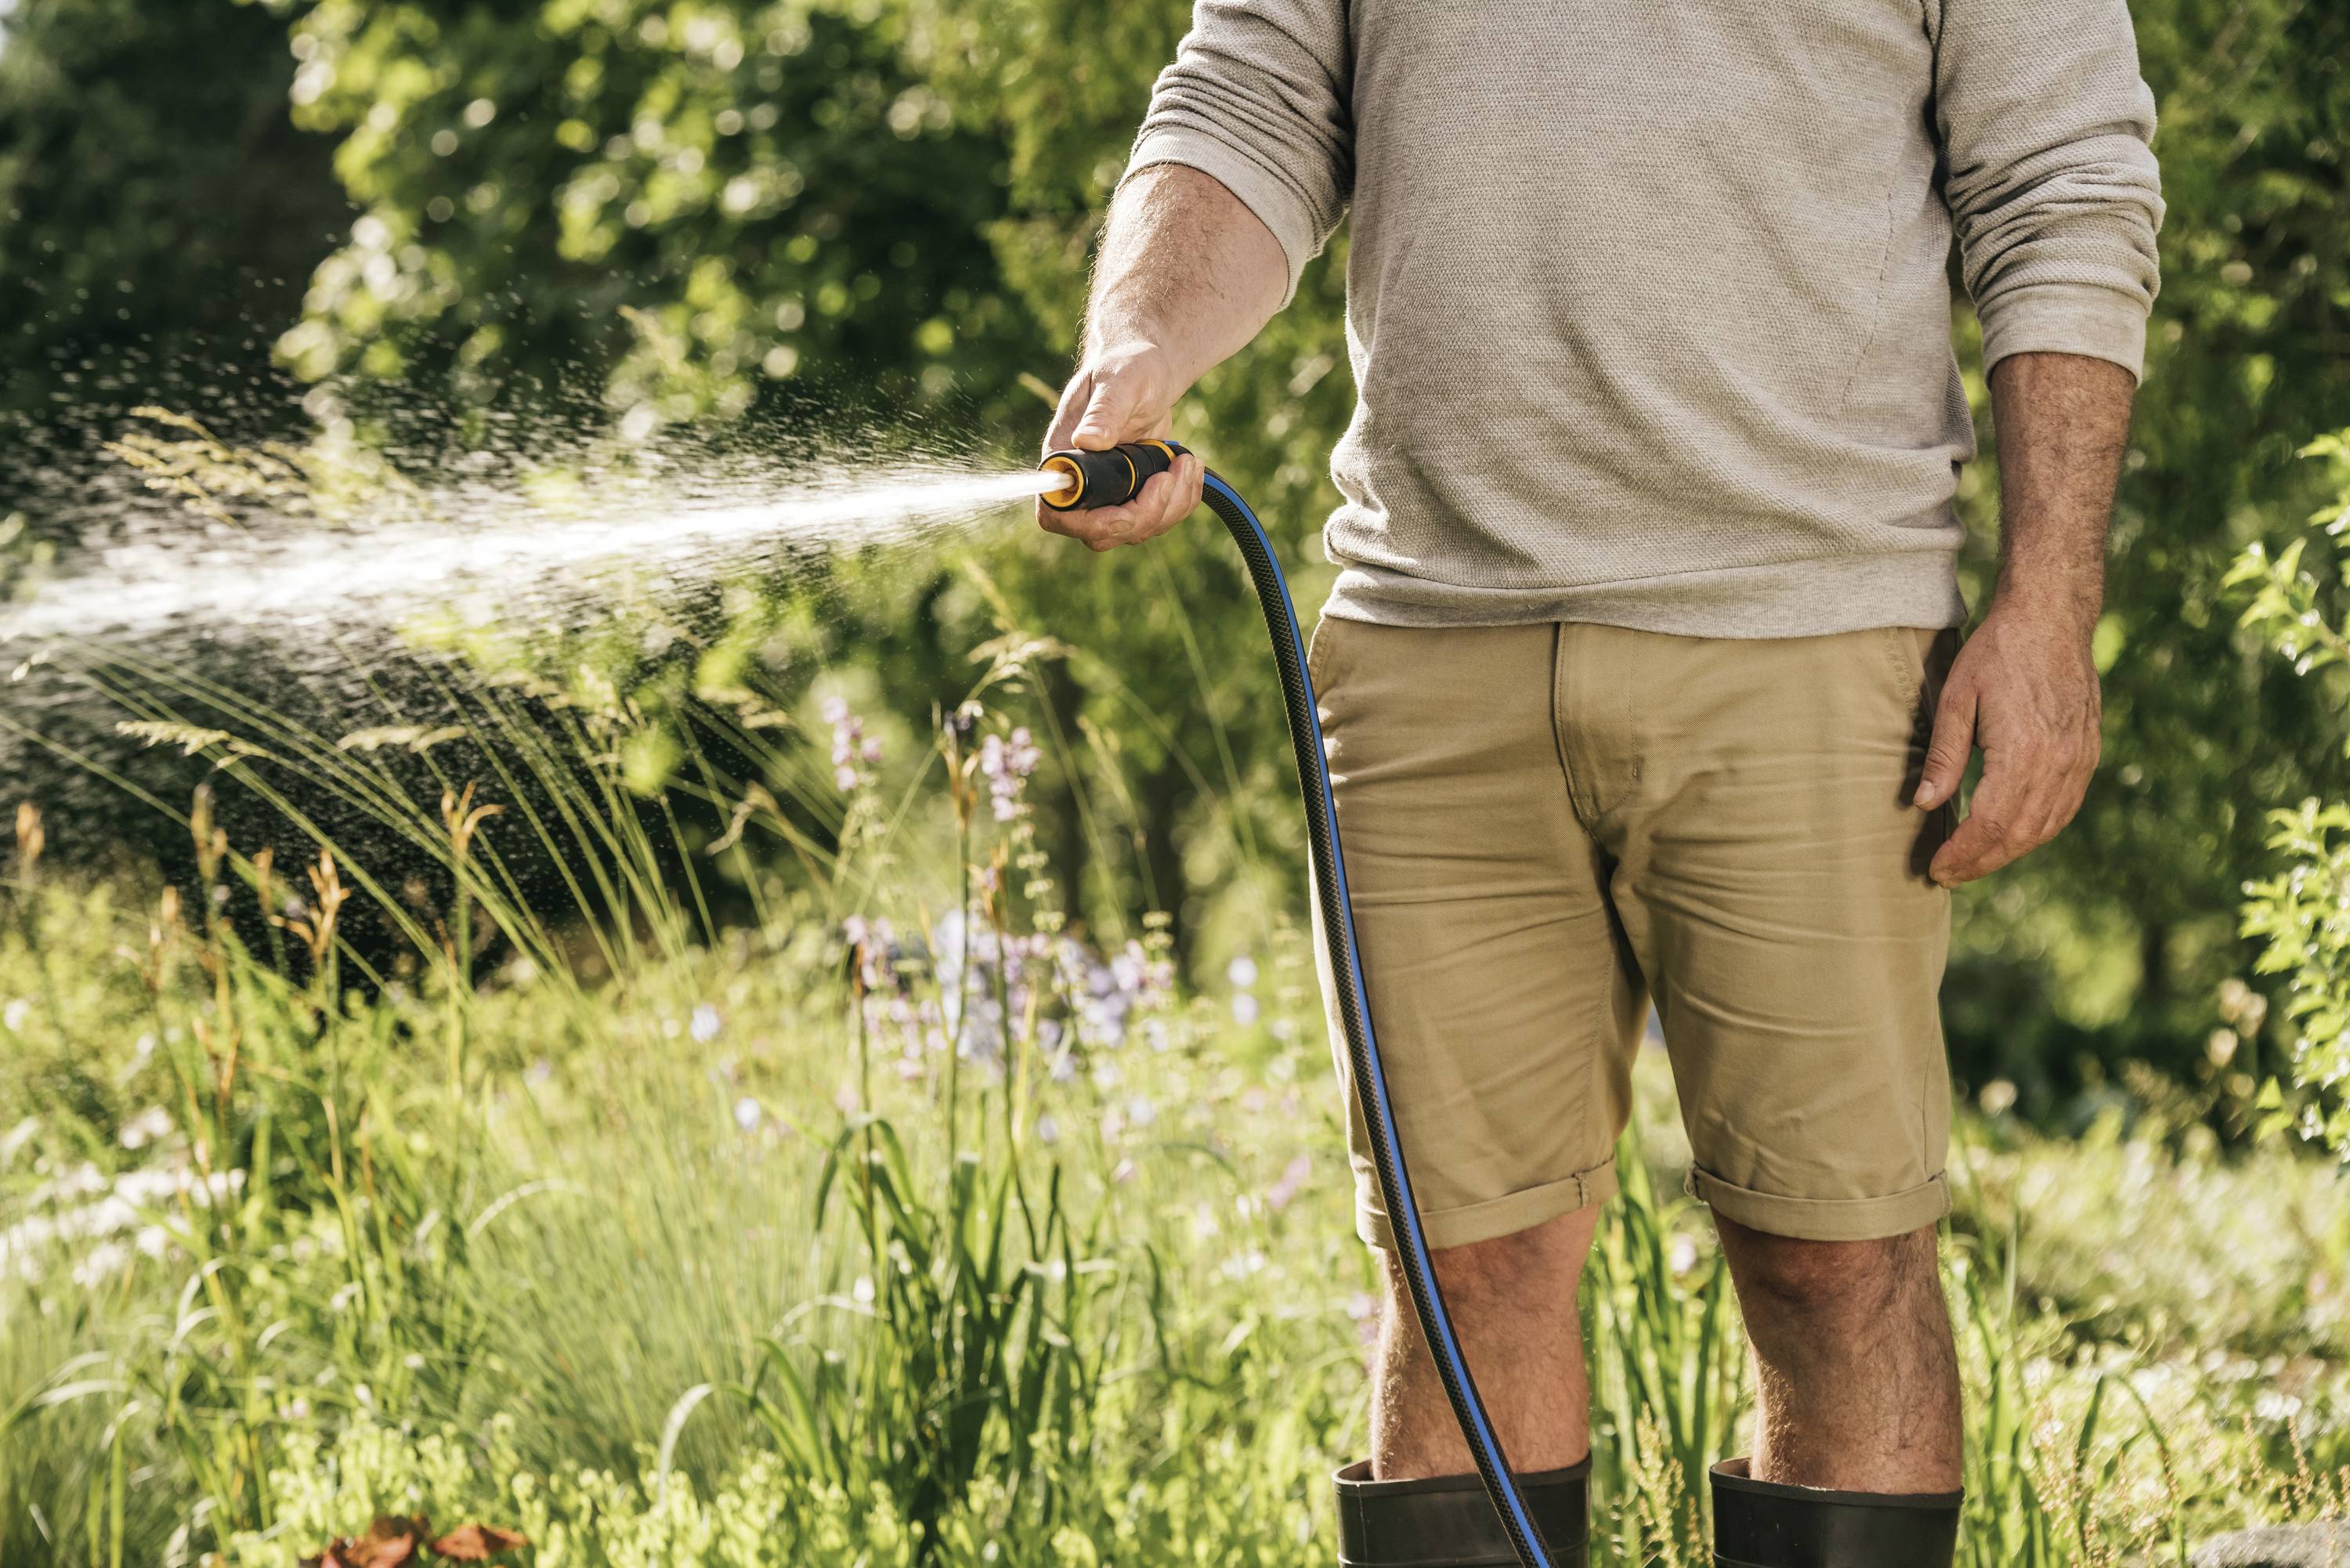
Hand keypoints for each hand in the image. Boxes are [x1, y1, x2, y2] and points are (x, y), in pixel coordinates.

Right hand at [1035, 340, 1205, 550]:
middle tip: (1171, 474)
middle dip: (1145, 514)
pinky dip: (1181, 501)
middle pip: (1101, 533)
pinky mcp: (1135, 497)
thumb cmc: (1127, 366)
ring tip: (1188, 463)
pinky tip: (1190, 469)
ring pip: (1135, 531)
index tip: (1130, 509)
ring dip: (1171, 506)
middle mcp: (1080, 484)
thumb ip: (1104, 411)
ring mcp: (1108, 494)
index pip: (1057, 513)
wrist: (1149, 370)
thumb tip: (1087, 441)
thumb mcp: (1118, 382)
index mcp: (1063, 459)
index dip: (1091, 523)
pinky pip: (1157, 519)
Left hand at [1914, 602, 2101, 886]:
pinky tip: (2012, 837)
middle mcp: (2058, 763)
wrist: (2052, 618)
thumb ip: (1944, 756)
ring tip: (1973, 863)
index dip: (1962, 854)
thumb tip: (1924, 805)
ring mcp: (2079, 760)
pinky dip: (2037, 831)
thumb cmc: (1997, 652)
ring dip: (2008, 853)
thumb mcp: (1957, 697)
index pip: (1990, 823)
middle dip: (1981, 862)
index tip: (1935, 869)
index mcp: (2023, 752)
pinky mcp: (2088, 753)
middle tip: (1948, 876)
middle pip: (2019, 835)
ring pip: (2045, 827)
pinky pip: (2065, 808)